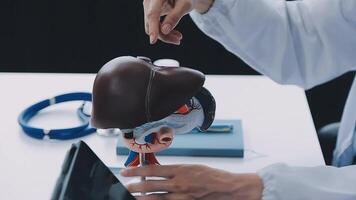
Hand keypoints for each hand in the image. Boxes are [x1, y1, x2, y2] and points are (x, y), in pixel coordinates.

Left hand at [121, 164, 263, 199]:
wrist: (228, 188)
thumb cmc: (212, 176)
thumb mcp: (192, 167)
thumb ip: (174, 171)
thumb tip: (158, 173)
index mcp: (180, 170)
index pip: (152, 170)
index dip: (136, 171)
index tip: (125, 172)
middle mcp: (178, 184)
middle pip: (149, 186)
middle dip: (133, 187)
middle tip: (122, 187)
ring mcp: (181, 197)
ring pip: (154, 199)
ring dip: (140, 198)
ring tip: (129, 197)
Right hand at [143, 0, 213, 44]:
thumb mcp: (185, 4)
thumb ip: (175, 16)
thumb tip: (164, 30)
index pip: (152, 14)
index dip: (153, 28)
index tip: (153, 40)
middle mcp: (149, 1)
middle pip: (151, 23)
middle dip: (163, 34)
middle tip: (178, 39)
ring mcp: (149, 6)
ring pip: (151, 26)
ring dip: (164, 34)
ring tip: (178, 37)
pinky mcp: (151, 11)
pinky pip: (154, 25)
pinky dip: (163, 31)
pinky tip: (173, 33)